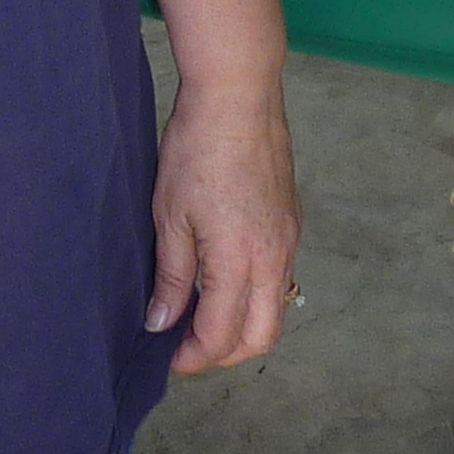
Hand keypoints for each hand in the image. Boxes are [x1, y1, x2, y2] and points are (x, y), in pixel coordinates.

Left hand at [148, 72, 297, 372]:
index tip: (168, 358)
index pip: (221, 335)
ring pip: (276, 310)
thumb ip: (171, 276)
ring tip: (203, 316)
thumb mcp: (170, 215)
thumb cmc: (198, 148)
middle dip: (224, 354)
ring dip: (243, 327)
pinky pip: (281, 278)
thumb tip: (161, 322)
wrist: (239, 95)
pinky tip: (225, 280)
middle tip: (188, 348)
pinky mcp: (292, 222)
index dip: (193, 357)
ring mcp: (288, 240)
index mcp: (239, 261)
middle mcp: (273, 258)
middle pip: (261, 337)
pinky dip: (256, 296)